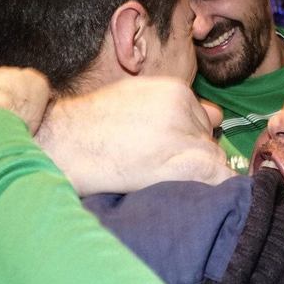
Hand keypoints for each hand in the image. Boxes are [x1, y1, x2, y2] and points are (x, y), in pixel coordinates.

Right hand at [37, 77, 233, 195]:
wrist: (65, 145)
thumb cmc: (91, 126)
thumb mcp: (134, 99)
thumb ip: (172, 106)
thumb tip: (215, 116)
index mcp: (173, 90)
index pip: (202, 117)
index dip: (187, 139)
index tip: (168, 152)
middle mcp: (184, 108)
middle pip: (207, 138)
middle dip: (192, 154)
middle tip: (160, 167)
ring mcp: (184, 135)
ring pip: (213, 157)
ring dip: (196, 172)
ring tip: (162, 178)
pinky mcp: (185, 163)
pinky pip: (218, 175)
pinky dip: (215, 185)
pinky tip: (200, 193)